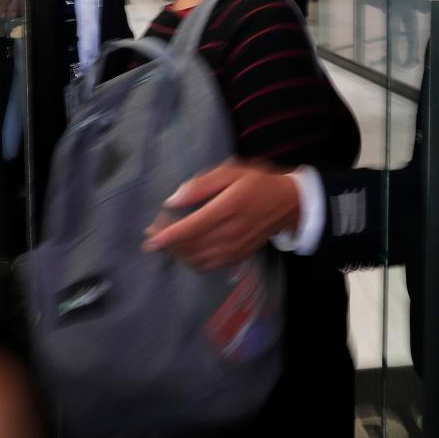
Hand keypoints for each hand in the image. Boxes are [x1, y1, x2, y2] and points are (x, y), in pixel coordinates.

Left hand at [142, 158, 299, 271]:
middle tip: (153, 233)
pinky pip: (208, 266)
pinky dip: (192, 261)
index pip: (191, 228)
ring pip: (197, 259)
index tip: (149, 236)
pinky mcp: (238, 257)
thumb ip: (201, 184)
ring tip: (167, 241)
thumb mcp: (231, 171)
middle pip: (190, 246)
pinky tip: (185, 250)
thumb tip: (173, 200)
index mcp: (228, 208)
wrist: (289, 204)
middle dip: (167, 243)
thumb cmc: (257, 183)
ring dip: (177, 253)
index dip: (167, 236)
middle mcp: (231, 233)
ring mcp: (235, 249)